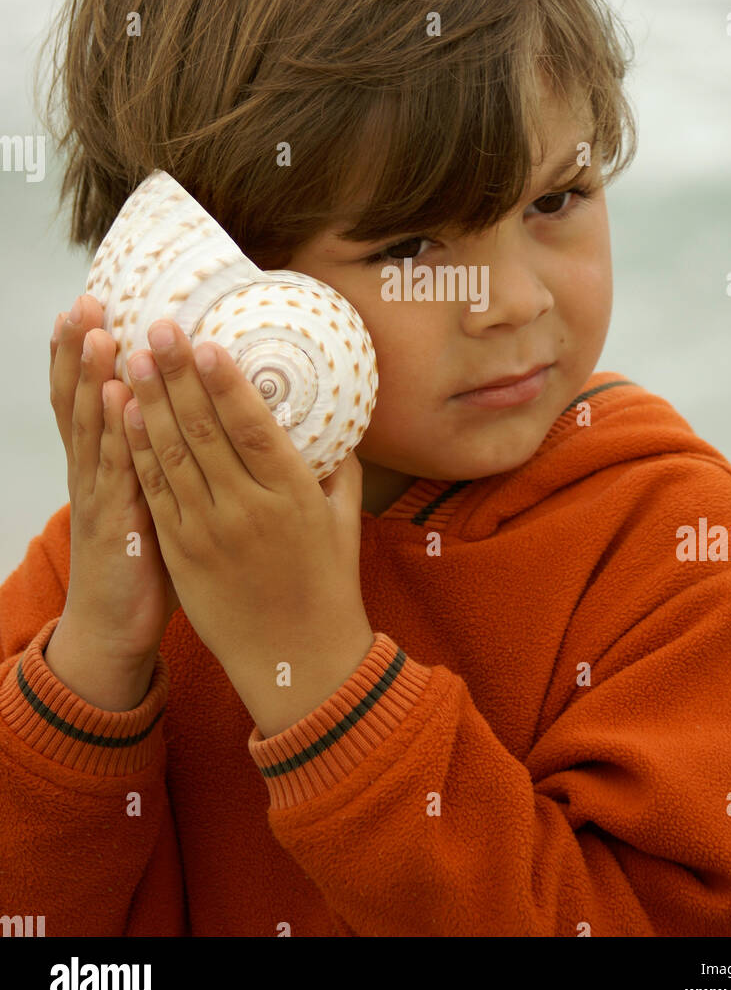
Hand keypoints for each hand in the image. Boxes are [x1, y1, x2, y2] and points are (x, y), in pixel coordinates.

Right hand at [49, 295, 179, 663]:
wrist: (114, 628)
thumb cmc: (145, 561)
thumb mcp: (152, 501)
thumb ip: (172, 461)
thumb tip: (211, 423)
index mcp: (107, 460)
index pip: (92, 393)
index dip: (90, 352)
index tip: (95, 303)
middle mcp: (95, 469)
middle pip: (81, 397)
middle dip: (83, 348)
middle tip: (86, 300)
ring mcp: (101, 495)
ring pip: (92, 426)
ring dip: (93, 376)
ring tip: (100, 330)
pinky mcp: (116, 523)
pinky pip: (114, 471)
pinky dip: (113, 432)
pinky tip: (116, 398)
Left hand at [120, 320, 370, 716]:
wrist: (299, 660)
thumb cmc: (328, 586)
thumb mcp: (345, 520)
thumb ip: (338, 467)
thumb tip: (330, 420)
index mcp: (292, 496)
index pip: (251, 427)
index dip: (224, 382)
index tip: (206, 342)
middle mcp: (247, 510)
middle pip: (203, 430)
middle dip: (177, 375)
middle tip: (158, 329)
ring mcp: (209, 533)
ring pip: (171, 456)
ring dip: (149, 403)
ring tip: (134, 359)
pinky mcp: (182, 554)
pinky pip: (156, 494)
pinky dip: (138, 452)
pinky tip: (126, 417)